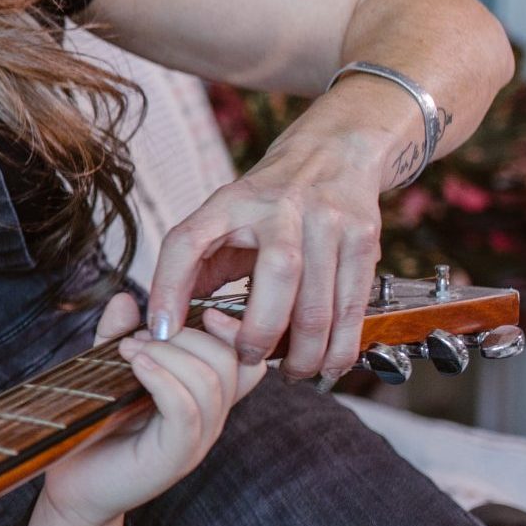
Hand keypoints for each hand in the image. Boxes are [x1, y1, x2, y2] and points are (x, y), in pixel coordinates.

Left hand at [38, 294, 265, 525]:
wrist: (73, 488)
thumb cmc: (95, 430)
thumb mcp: (107, 371)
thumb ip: (118, 336)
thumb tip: (126, 298)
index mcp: (204, 397)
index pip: (247, 358)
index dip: (232, 328)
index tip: (196, 310)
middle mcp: (209, 418)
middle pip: (231, 361)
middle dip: (187, 334)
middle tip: (140, 336)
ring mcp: (195, 440)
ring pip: (210, 382)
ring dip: (167, 352)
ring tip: (128, 349)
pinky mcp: (174, 458)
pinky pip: (186, 410)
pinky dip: (162, 378)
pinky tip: (135, 365)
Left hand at [145, 100, 395, 381]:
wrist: (334, 153)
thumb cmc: (267, 201)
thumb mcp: (223, 218)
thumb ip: (195, 266)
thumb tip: (167, 325)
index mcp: (231, 202)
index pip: (187, 241)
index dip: (168, 287)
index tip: (162, 332)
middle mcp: (281, 209)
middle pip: (276, 279)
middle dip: (259, 335)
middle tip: (247, 359)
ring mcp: (328, 222)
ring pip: (318, 304)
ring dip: (303, 353)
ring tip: (289, 372)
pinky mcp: (363, 239)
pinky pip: (352, 308)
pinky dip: (340, 347)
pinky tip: (327, 365)